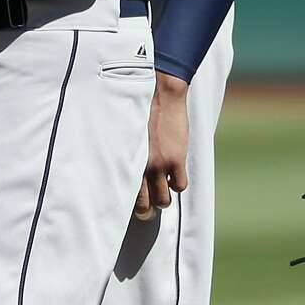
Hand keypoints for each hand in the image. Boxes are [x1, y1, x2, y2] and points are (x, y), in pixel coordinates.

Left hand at [134, 72, 190, 218]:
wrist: (160, 94)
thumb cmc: (139, 109)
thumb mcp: (126, 135)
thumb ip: (126, 154)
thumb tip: (123, 167)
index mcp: (125, 162)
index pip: (125, 195)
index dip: (130, 205)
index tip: (133, 206)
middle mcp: (140, 168)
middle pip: (144, 205)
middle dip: (147, 210)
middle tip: (150, 206)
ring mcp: (160, 165)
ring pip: (164, 200)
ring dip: (165, 198)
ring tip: (165, 190)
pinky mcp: (176, 159)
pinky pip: (180, 186)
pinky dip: (179, 184)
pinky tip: (176, 174)